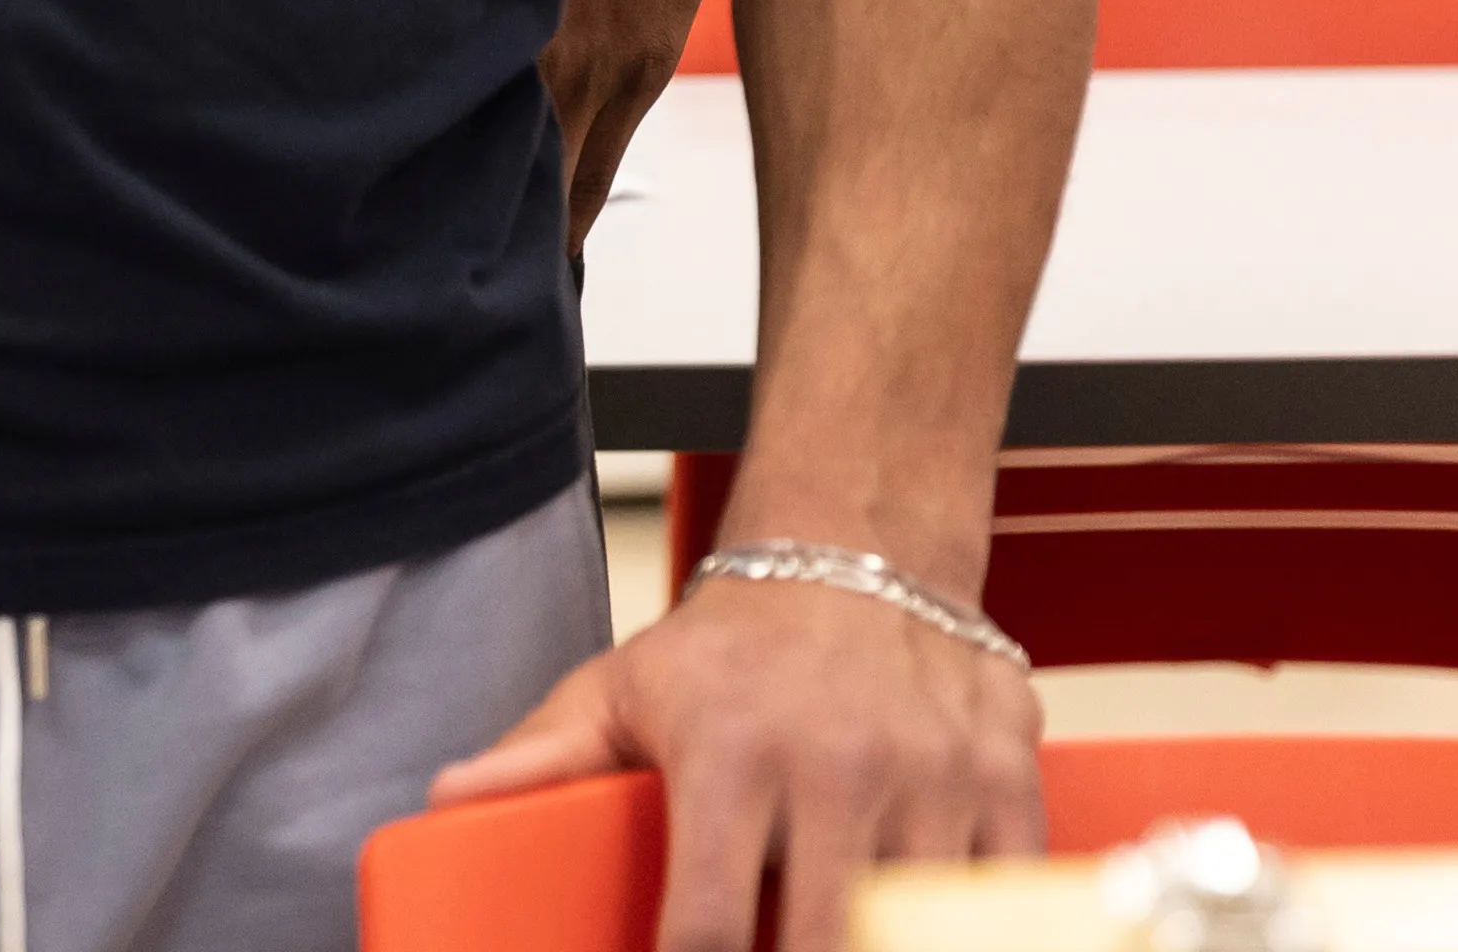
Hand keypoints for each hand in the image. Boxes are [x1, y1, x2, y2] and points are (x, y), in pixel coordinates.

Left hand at [428, 572, 1039, 951]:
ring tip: (835, 933)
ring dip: (882, 945)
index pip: (707, 926)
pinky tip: (920, 927)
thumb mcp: (625, 688)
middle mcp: (840, 767)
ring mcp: (937, 778)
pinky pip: (1010, 900)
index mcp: (732, 754)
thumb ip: (542, 755)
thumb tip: (446, 797)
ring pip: (923, 935)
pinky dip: (969, 929)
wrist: (861, 545)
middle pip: (824, 948)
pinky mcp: (1011, 784)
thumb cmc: (735, 642)